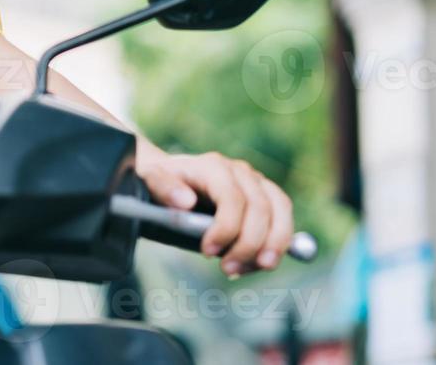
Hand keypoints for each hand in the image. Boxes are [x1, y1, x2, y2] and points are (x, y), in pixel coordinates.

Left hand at [135, 143, 292, 277]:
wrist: (172, 176)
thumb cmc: (162, 181)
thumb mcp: (151, 179)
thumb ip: (163, 187)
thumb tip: (185, 202)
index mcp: (213, 166)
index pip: (232, 197)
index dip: (226, 227)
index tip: (208, 251)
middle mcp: (241, 172)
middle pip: (260, 208)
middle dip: (248, 245)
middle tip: (227, 269)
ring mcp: (258, 183)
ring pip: (281, 212)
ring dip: (272, 247)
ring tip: (248, 269)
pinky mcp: (268, 199)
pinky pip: (284, 222)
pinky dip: (276, 247)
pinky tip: (254, 264)